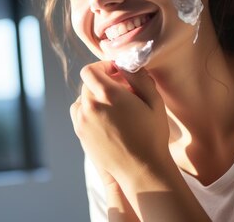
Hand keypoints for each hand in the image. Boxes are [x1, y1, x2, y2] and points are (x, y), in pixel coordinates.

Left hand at [69, 61, 169, 186]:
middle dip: (103, 82)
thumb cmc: (151, 135)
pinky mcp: (80, 134)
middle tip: (122, 90)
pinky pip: (79, 114)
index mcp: (107, 94)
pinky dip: (89, 111)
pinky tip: (106, 119)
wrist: (141, 169)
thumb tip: (127, 64)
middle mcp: (89, 106)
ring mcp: (82, 122)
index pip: (90, 70)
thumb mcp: (154, 101)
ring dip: (95, 97)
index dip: (103, 67)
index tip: (117, 72)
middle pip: (87, 84)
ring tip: (114, 106)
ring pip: (82, 99)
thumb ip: (139, 77)